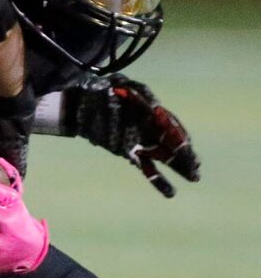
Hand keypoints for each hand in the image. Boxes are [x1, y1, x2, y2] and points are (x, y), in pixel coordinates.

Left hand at [65, 74, 199, 197]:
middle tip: (197, 168)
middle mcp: (149, 128)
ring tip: (194, 177)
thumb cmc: (101, 90)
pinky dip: (158, 180)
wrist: (79, 103)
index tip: (188, 147)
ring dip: (179, 167)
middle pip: (172, 143)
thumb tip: (157, 107)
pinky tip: (171, 193)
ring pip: (164, 156)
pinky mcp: (129, 153)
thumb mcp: (121, 84)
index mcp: (150, 112)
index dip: (180, 137)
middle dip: (185, 155)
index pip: (171, 126)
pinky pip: (147, 168)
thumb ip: (139, 95)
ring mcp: (140, 141)